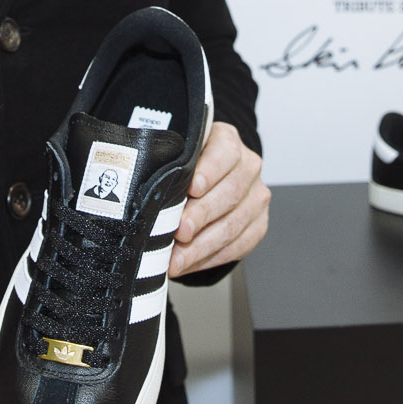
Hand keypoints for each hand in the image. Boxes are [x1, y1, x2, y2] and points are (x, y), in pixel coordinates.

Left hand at [168, 122, 268, 278]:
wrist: (210, 179)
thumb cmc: (187, 167)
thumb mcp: (177, 154)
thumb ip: (167, 162)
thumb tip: (144, 180)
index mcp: (227, 141)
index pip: (224, 153)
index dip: (208, 171)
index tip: (191, 189)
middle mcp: (247, 166)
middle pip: (230, 193)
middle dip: (201, 216)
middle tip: (179, 232)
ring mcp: (256, 196)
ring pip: (233, 224)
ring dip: (202, 246)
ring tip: (177, 258)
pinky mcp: (258, 223)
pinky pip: (239, 245)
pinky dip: (211, 258)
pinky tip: (190, 262)